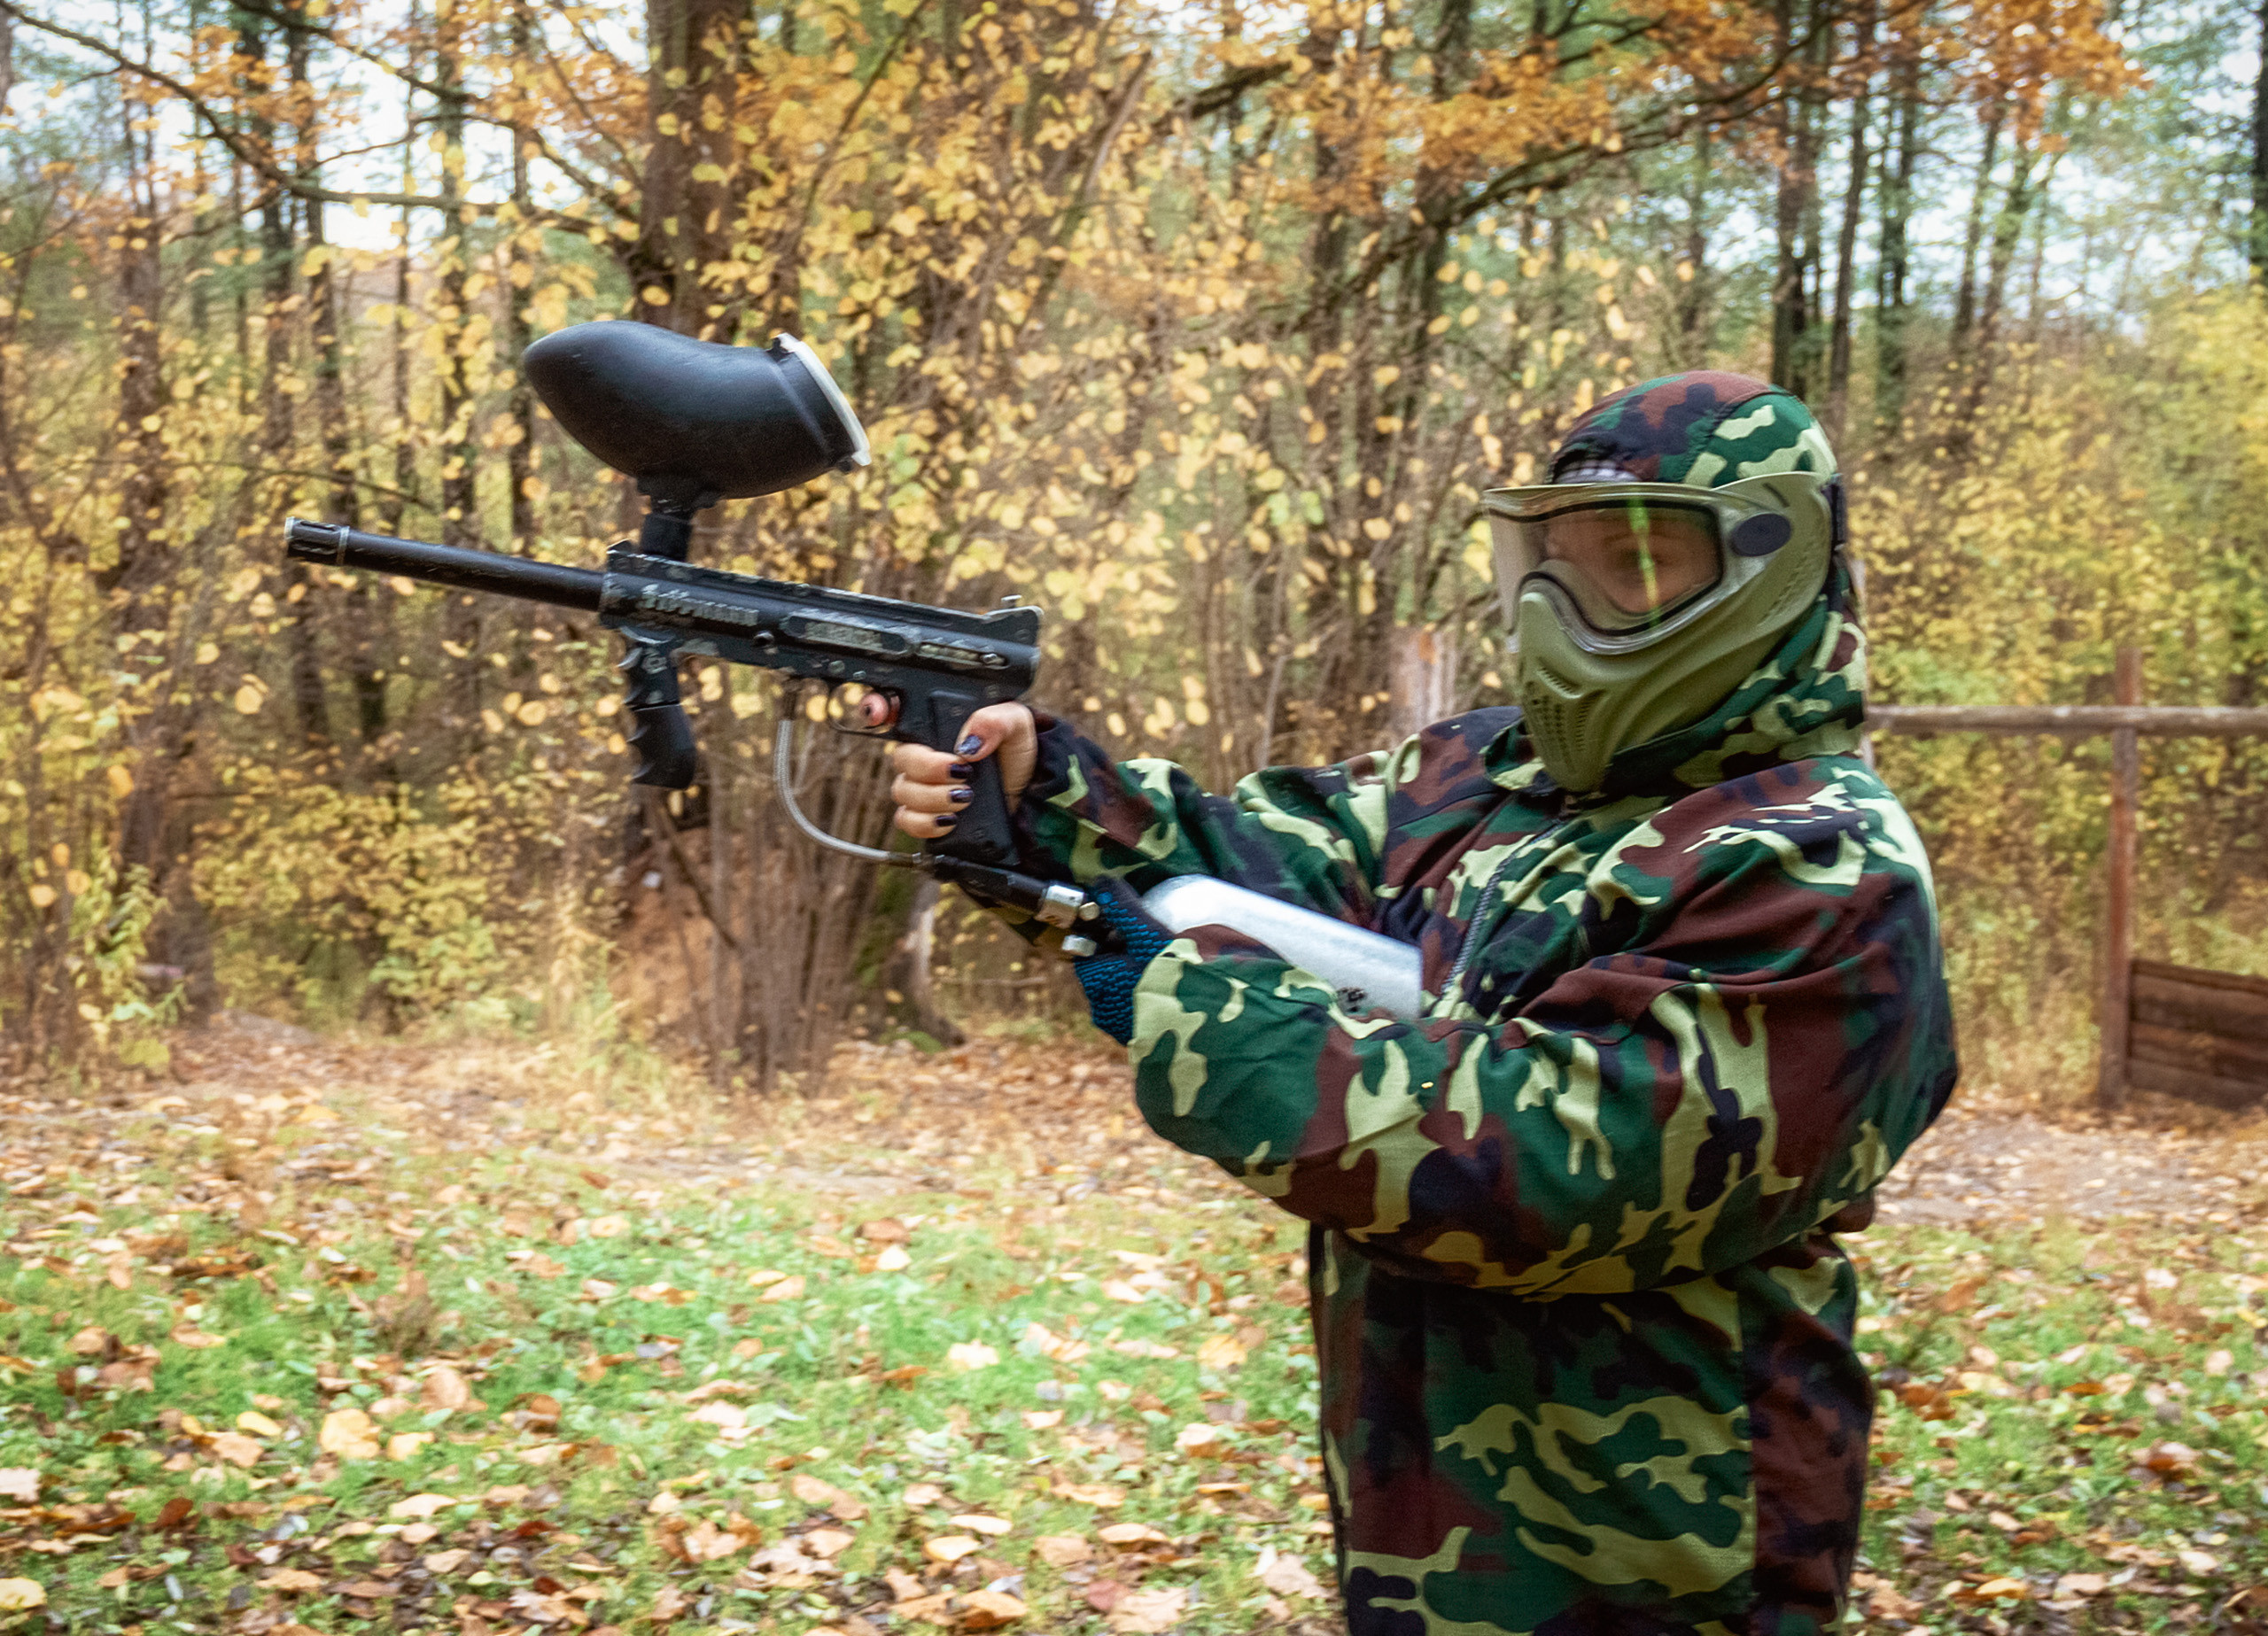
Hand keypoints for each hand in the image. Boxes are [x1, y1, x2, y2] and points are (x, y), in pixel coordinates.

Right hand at [884, 700, 1037, 840]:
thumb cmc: (1017, 754)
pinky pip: (906, 820)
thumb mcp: (1017, 725)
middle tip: (961, 773)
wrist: (1030, 793)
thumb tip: (968, 741)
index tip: (879, 714)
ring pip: (902, 790)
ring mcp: (921, 785)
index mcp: (937, 724)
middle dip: (927, 767)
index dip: (877, 708)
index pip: (895, 710)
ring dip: (932, 797)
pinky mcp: (926, 814)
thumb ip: (996, 720)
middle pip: (900, 758)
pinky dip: (925, 823)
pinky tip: (950, 821)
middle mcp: (924, 753)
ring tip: (966, 799)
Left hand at [1071, 876, 1174, 1044]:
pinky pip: (1142, 1012)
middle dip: (1129, 957)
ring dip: (1142, 979)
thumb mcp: (1147, 933)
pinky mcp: (1142, 1041)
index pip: (1090, 948)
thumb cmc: (1171, 979)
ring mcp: (1121, 1028)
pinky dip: (1154, 1000)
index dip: (1112, 934)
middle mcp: (1101, 1008)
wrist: (1201, 1032)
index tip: (1136, 928)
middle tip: (1158, 946)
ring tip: (1172, 970)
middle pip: (1109, 969)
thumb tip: (1101, 881)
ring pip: (1125, 992)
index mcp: (1095, 980)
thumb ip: (1123, 907)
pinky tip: (1178, 994)